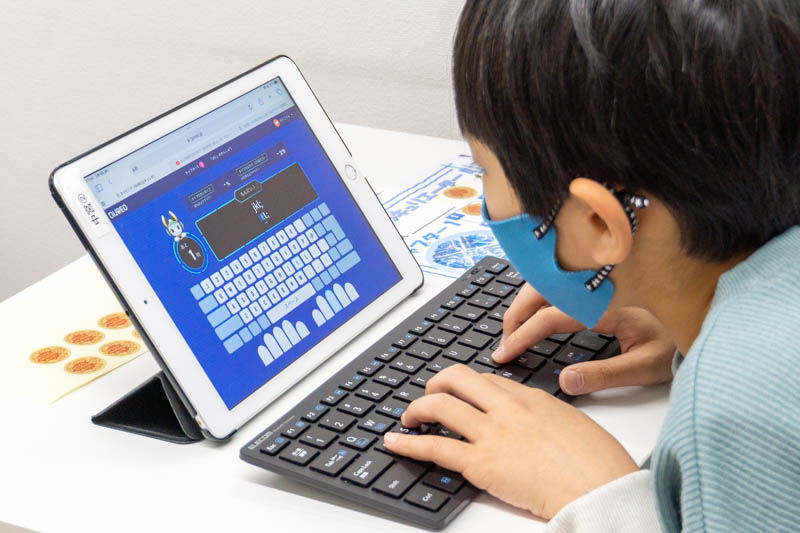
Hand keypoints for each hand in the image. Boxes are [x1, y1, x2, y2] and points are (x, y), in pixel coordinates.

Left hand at [383, 365, 637, 518]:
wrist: (602, 488)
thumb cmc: (599, 464)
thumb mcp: (573, 425)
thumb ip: (546, 417)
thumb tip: (534, 424)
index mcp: (531, 397)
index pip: (487, 380)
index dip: (466, 385)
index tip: (458, 391)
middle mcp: (507, 407)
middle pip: (457, 379)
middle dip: (436, 383)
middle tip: (428, 395)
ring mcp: (492, 433)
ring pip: (440, 405)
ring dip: (416, 409)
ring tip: (408, 418)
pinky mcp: (482, 463)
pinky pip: (435, 447)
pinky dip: (408, 444)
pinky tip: (395, 442)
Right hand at [492, 284, 675, 394]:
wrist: (703, 319)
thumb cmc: (677, 345)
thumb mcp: (645, 367)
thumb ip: (605, 374)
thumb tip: (565, 380)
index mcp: (607, 302)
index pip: (552, 315)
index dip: (523, 334)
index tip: (505, 353)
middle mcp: (598, 285)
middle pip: (541, 289)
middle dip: (515, 314)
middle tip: (503, 343)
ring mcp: (597, 281)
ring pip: (547, 282)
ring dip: (524, 303)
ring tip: (514, 330)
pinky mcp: (598, 284)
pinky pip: (558, 283)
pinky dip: (538, 297)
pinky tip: (534, 314)